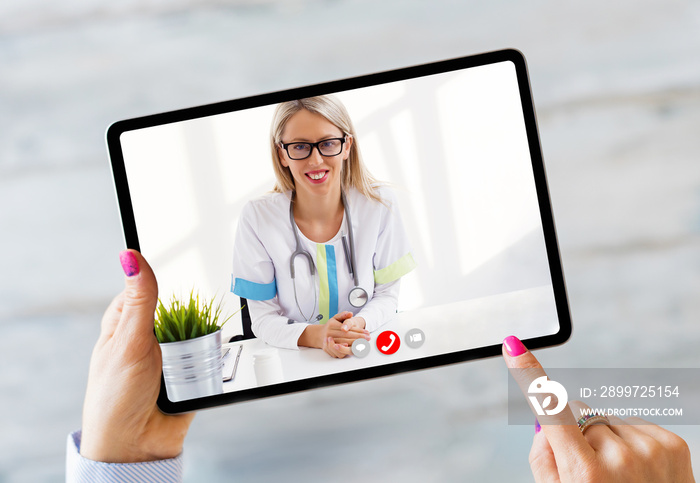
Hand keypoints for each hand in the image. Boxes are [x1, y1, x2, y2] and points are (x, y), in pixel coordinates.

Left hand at [80, 250, 194, 462]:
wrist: (136, 447)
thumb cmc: (116, 396)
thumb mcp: (128, 341)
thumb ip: (139, 300)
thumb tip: (130, 256)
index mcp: (124, 322)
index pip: (145, 286)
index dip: (163, 274)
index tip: (185, 257)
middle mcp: (148, 335)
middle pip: (180, 306)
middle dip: (192, 308)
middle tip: (202, 301)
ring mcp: (170, 354)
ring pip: (198, 330)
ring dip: (204, 335)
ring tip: (203, 339)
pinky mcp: (191, 372)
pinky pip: (210, 355)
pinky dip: (214, 354)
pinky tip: (215, 355)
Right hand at [322, 312, 369, 357]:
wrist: (320, 335)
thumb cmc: (330, 326)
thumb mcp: (335, 318)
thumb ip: (343, 315)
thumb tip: (350, 313)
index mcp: (332, 325)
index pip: (347, 328)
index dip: (358, 330)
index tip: (366, 332)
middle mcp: (329, 334)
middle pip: (347, 336)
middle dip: (359, 337)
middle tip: (368, 338)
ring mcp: (329, 341)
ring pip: (344, 343)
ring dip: (355, 343)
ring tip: (364, 343)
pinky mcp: (329, 348)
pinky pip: (340, 350)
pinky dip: (348, 349)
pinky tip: (356, 348)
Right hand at [502, 336, 693, 482]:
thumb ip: (544, 459)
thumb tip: (546, 421)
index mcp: (585, 474)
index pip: (550, 411)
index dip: (530, 376)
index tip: (513, 347)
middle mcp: (619, 457)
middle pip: (579, 415)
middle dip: (577, 433)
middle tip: (590, 470)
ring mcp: (650, 449)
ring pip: (607, 419)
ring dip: (607, 439)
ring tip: (620, 476)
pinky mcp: (673, 444)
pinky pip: (634, 425)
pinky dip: (631, 442)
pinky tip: (639, 471)